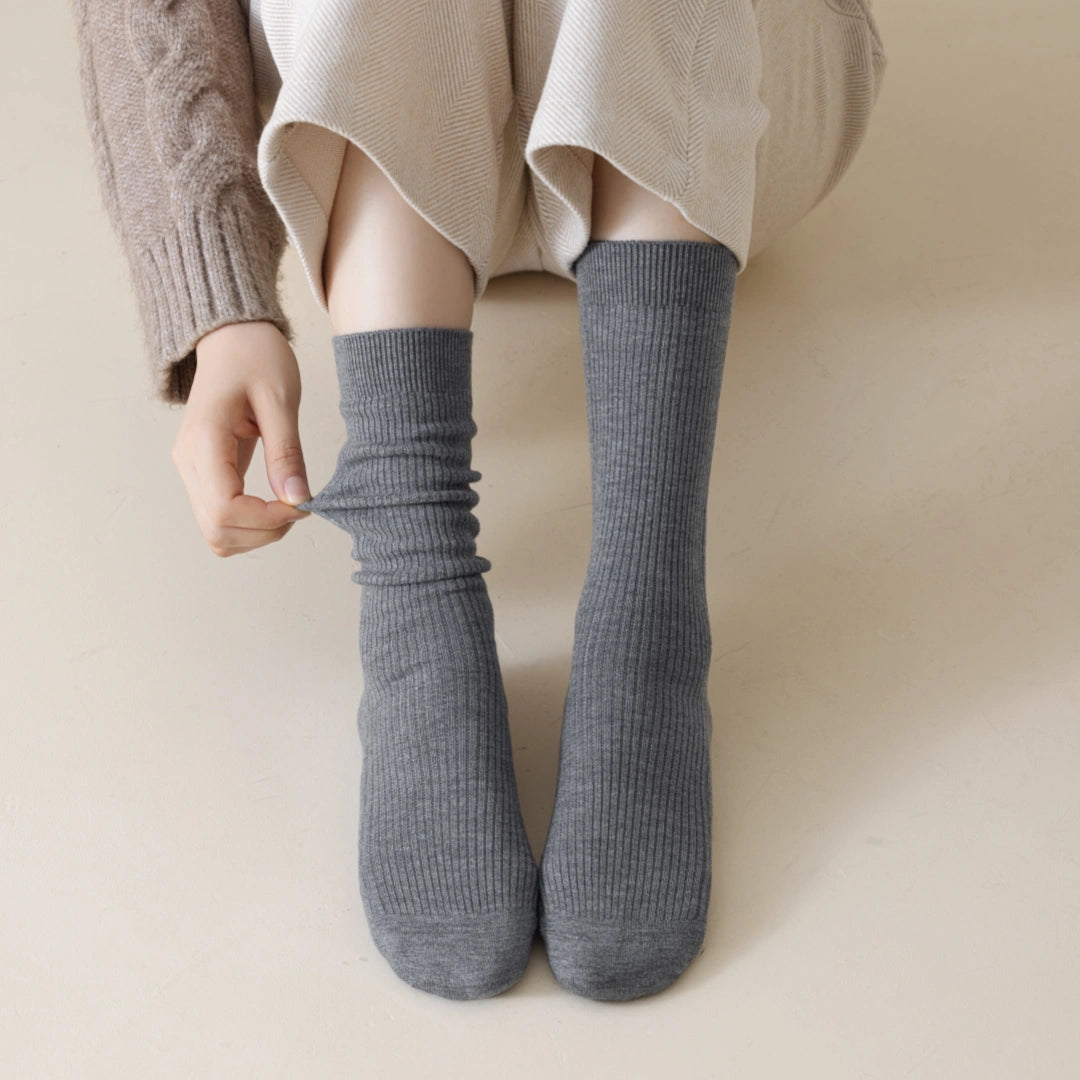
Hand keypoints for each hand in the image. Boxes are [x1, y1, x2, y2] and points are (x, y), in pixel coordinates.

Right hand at [171, 320, 312, 557]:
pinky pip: (220, 517)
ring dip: (256, 532)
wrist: (232, 337)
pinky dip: (249, 522)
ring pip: (215, 532)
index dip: (267, 520)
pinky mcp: (202, 472)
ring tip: (288, 503)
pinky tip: (274, 501)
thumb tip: (298, 500)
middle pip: (216, 531)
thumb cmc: (256, 357)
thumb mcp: (280, 400)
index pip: (224, 510)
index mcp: (203, 440)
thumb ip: (287, 453)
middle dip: (264, 531)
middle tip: (299, 506)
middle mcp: (188, 461)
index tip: (301, 504)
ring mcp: (191, 469)